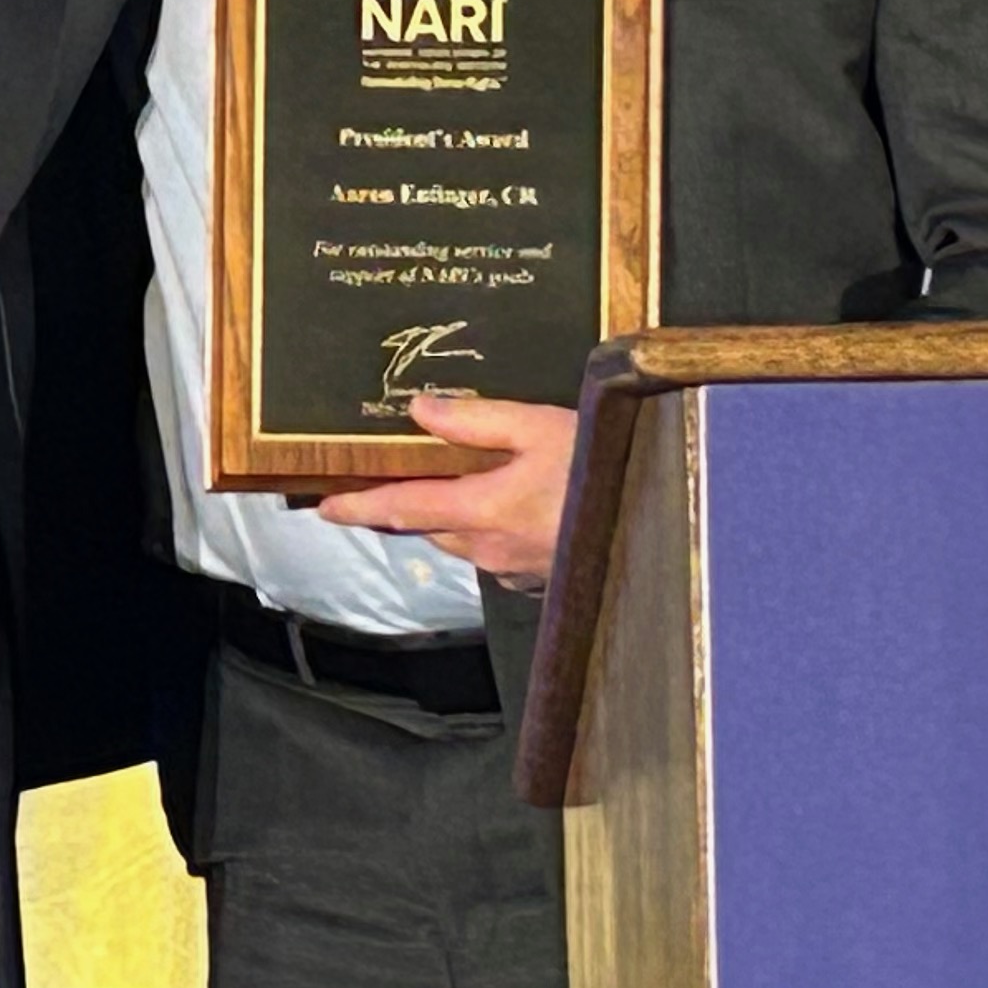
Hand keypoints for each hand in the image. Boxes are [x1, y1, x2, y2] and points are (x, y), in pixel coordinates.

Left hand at [313, 394, 577, 585]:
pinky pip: (496, 553)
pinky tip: (510, 506)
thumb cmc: (603, 469)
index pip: (402, 509)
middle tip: (386, 480)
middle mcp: (489, 548)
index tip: (324, 508)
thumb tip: (420, 410)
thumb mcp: (540, 426)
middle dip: (404, 507)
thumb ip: (476, 419)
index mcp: (482, 510)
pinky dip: (487, 529)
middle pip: (428, 527)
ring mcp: (515, 569)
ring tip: (451, 484)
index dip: (359, 507)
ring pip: (462, 541)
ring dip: (448, 517)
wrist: (663, 522)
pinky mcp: (540, 578)